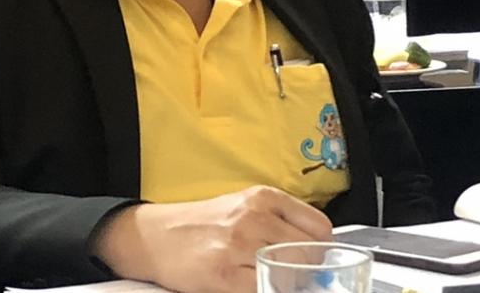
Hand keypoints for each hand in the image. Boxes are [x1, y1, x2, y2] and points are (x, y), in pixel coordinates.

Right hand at [90, 185, 331, 292]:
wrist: (158, 236)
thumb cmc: (205, 223)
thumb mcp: (243, 206)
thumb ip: (279, 220)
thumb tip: (319, 249)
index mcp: (263, 197)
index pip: (319, 226)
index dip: (321, 248)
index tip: (313, 259)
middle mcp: (253, 217)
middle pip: (308, 254)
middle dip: (305, 271)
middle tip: (290, 276)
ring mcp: (239, 247)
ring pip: (290, 276)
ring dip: (285, 284)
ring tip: (268, 280)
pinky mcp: (224, 275)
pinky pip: (264, 291)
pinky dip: (264, 290)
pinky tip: (250, 285)